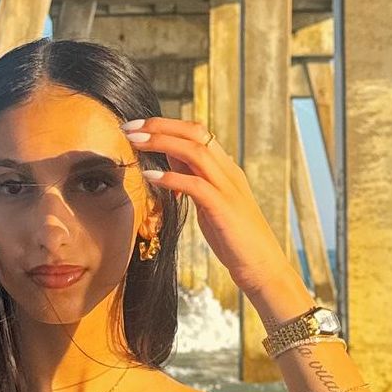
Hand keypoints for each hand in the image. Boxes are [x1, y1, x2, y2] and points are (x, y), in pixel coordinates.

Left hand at [119, 115, 299, 299]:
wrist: (262, 266)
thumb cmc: (233, 236)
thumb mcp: (209, 200)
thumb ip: (194, 176)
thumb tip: (170, 155)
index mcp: (225, 168)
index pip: (196, 132)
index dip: (166, 125)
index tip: (137, 127)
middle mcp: (228, 171)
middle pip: (195, 133)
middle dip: (160, 126)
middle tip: (129, 128)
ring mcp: (227, 188)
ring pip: (195, 151)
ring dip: (162, 143)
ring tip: (134, 142)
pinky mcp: (223, 207)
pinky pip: (195, 184)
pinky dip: (171, 177)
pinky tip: (150, 176)